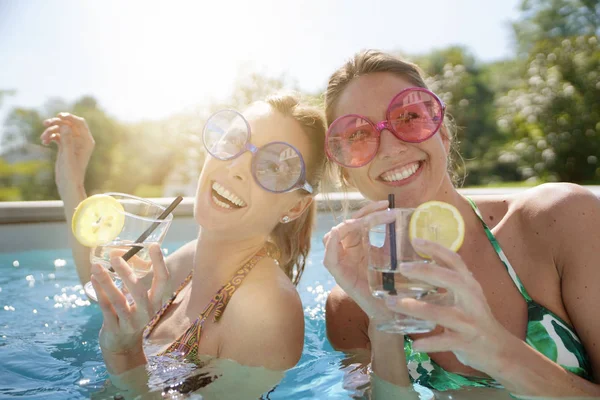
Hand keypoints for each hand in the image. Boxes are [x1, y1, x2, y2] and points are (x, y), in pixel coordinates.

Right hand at [40, 113, 94, 198]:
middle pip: (69, 124)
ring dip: (50, 131)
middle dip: (57, 123)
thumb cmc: (71, 172)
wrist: (68, 184)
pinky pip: (57, 136)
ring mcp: (72, 143)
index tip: (59, 116)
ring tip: (43, 138)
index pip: (80, 123)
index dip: (69, 117)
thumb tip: (65, 125)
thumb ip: (67, 140)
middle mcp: (81, 140)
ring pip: (61, 130)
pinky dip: (50, 137)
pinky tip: (44, 142)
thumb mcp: (68, 155)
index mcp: (86, 141)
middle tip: (45, 123)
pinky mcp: (65, 147)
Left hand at [91, 244, 170, 354]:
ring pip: (118, 300)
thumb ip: (135, 280)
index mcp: (156, 301)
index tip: (153, 245)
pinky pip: (106, 308)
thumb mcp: (140, 300)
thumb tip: (121, 253)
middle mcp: (147, 312)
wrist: (123, 346)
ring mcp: (130, 322)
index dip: (159, 263)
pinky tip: (92, 279)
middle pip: (139, 291)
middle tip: (115, 257)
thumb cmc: (132, 314)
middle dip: (127, 273)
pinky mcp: (115, 328)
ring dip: (106, 282)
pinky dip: (99, 292)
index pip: (163, 280)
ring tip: (96, 266)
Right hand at [323, 200, 393, 316]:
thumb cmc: (390, 284)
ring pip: (333, 236)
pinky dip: (332, 245)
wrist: (389, 309)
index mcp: (359, 245)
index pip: (359, 220)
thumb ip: (392, 240)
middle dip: (364, 213)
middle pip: (347, 224)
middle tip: (383, 209)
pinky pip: (329, 258)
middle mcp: (348, 251)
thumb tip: (402, 218)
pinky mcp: (339, 276)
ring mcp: (342, 263)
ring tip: (365, 222)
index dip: (370, 210)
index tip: (387, 205)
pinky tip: (339, 235)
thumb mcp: (392, 256)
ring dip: (347, 225)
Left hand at [388, 239, 511, 372]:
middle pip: (450, 280)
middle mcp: (472, 299)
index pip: (455, 260)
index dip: (436, 248)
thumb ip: (448, 279)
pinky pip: (445, 341)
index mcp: (469, 285)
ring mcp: (469, 321)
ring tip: (393, 303)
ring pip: (442, 313)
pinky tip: (415, 344)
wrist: (498, 349)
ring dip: (416, 308)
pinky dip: (429, 342)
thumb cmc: (475, 317)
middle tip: (402, 267)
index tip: (415, 240)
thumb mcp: (465, 294)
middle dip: (426, 271)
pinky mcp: (466, 342)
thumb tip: (423, 259)